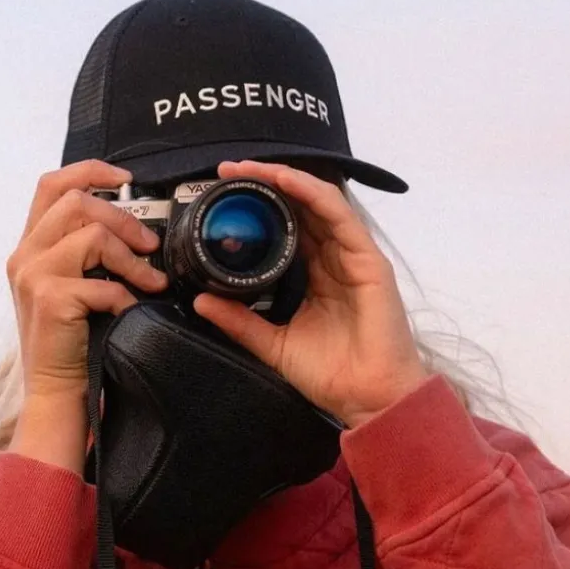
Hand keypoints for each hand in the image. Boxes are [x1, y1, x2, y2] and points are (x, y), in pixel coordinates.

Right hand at [5, 159, 169, 472]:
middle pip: (77, 201)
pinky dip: (125, 297)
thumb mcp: (74, 289)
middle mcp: (24, 254)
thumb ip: (86, 255)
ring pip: (92, 235)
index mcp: (30, 246)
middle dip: (124, 218)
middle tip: (150, 247)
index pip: (52, 184)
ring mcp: (33, 275)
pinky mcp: (50, 299)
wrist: (54, 394)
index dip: (91, 170)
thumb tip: (136, 230)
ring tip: (152, 282)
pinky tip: (130, 312)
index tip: (126, 179)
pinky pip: (102, 283)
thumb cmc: (73, 345)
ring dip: (131, 258)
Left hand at [191, 160, 431, 428]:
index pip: (285, 228)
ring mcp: (352, 256)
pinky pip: (338, 215)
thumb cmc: (330, 375)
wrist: (367, 399)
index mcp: (314, 275)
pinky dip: (312, 193)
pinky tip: (287, 181)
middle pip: (299, 208)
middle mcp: (333, 259)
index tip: (222, 195)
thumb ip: (240, 322)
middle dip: (264, 184)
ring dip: (283, 179)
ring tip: (250, 169)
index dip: (257, 207)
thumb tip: (201, 301)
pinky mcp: (368, 259)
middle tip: (228, 171)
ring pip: (317, 202)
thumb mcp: (273, 344)